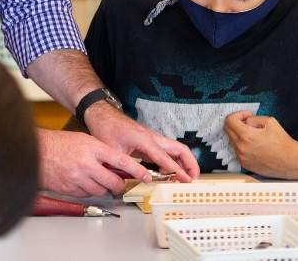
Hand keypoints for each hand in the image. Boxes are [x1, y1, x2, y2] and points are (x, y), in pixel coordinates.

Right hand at [37, 128, 140, 196]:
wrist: (37, 151)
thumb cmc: (59, 143)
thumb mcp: (84, 140)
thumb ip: (101, 151)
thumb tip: (116, 164)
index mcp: (93, 148)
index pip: (121, 161)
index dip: (136, 170)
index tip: (146, 176)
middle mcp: (87, 164)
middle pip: (113, 182)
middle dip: (119, 184)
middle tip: (119, 182)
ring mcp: (78, 178)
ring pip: (101, 190)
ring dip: (102, 187)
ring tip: (95, 178)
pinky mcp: (70, 188)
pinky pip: (87, 194)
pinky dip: (88, 190)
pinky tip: (83, 181)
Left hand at [83, 104, 199, 182]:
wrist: (103, 115)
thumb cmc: (107, 129)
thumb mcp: (113, 151)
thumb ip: (126, 166)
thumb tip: (136, 181)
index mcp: (145, 139)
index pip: (165, 158)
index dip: (177, 170)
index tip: (186, 180)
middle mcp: (153, 137)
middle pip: (180, 148)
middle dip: (190, 163)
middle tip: (194, 178)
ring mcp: (153, 139)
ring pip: (175, 149)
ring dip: (183, 162)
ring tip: (185, 177)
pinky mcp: (150, 142)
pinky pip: (167, 152)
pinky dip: (172, 161)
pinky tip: (168, 173)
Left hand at [224, 111, 297, 178]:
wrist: (290, 162)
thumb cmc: (282, 142)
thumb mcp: (270, 122)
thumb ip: (254, 119)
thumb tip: (246, 121)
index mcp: (246, 136)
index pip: (229, 120)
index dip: (238, 114)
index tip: (248, 115)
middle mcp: (241, 148)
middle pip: (227, 130)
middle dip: (237, 122)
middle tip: (249, 122)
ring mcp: (242, 157)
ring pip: (231, 140)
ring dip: (239, 134)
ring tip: (254, 134)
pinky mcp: (244, 164)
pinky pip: (236, 150)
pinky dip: (242, 144)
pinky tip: (254, 144)